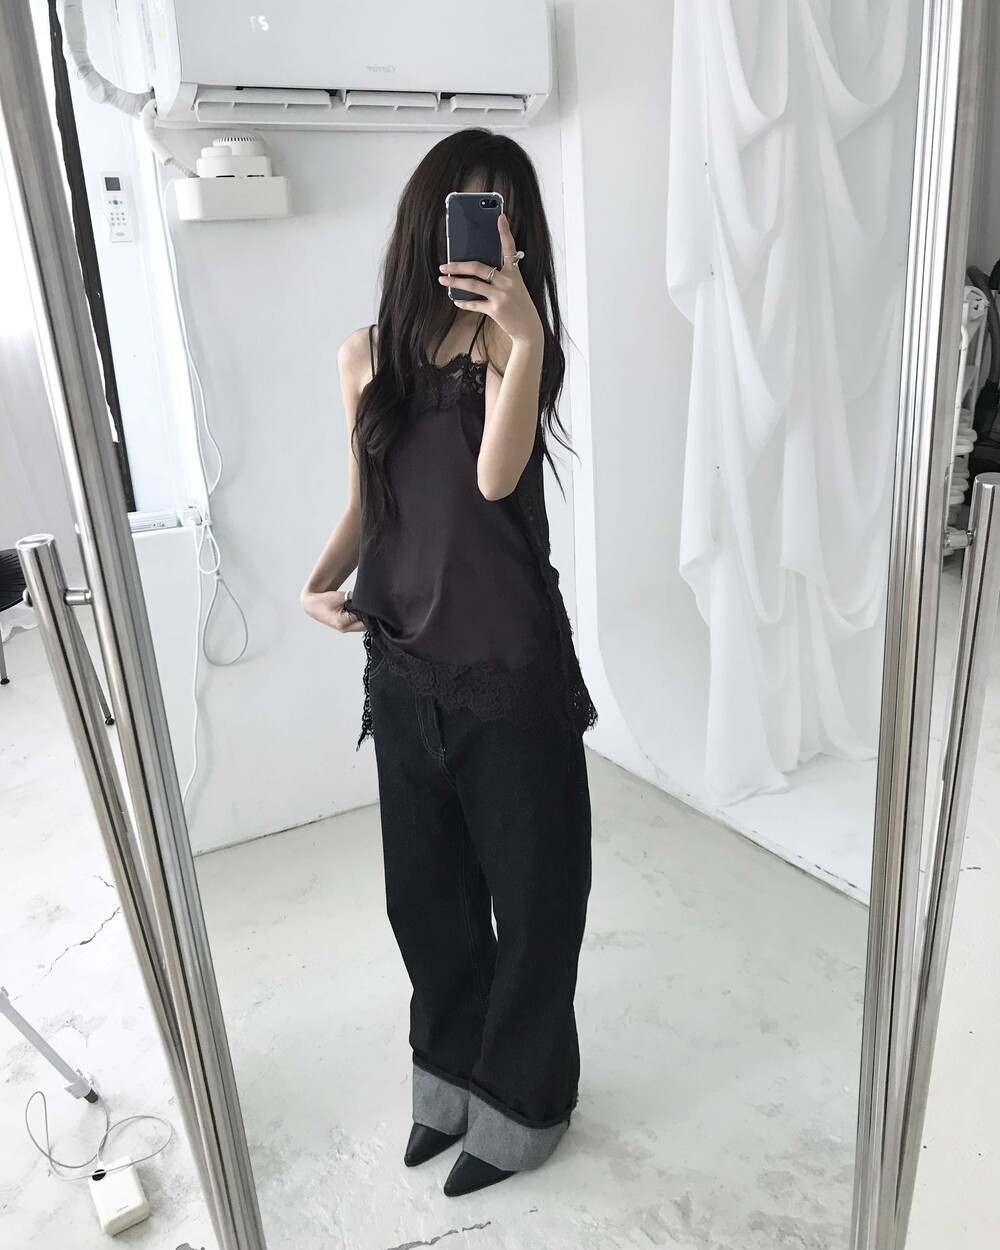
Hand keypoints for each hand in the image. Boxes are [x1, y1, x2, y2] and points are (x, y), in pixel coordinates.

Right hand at [300, 587, 366, 631]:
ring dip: (365, 619)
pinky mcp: (345, 628)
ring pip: (362, 627)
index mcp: (342, 622)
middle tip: (369, 607)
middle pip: (365, 626)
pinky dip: (360, 620)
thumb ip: (355, 599)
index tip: (371, 605)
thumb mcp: (341, 596)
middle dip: (369, 617)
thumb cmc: (324, 600)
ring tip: (363, 609)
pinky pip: (357, 625)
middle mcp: (344, 628)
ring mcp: (344, 629)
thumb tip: (367, 601)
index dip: (369, 611)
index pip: (363, 619)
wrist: (312, 605)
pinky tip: (360, 612)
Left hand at [438, 215, 542, 347]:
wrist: (528, 329)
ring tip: (443, 279)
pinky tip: (456, 300)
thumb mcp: (516, 287)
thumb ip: (501, 276)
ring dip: (455, 281)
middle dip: (458, 265)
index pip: (509, 248)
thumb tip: (478, 270)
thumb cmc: (520, 306)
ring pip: (473, 285)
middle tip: (444, 264)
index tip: (500, 217)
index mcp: (514, 273)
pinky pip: (475, 304)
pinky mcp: (495, 310)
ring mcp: (501, 296)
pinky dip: (463, 302)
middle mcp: (508, 282)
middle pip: (479, 267)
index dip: (505, 232)